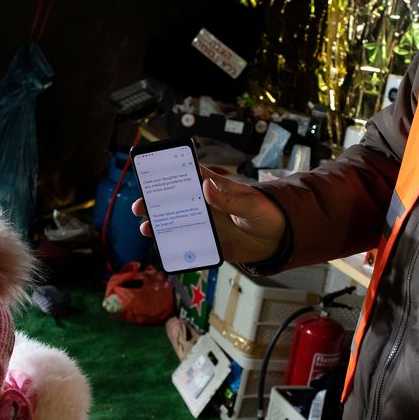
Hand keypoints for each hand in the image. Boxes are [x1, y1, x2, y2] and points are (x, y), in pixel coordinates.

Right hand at [132, 166, 286, 264]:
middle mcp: (204, 204)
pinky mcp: (207, 242)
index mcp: (214, 187)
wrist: (278, 240)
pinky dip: (173, 245)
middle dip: (154, 201)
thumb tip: (206, 187)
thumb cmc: (267, 213)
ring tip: (146, 227)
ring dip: (158, 223)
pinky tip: (164, 247)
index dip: (168, 172)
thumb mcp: (251, 204)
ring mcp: (204, 223)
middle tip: (140, 205)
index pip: (188, 174)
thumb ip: (230, 198)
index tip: (150, 172)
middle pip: (174, 200)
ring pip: (175, 221)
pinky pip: (187, 243)